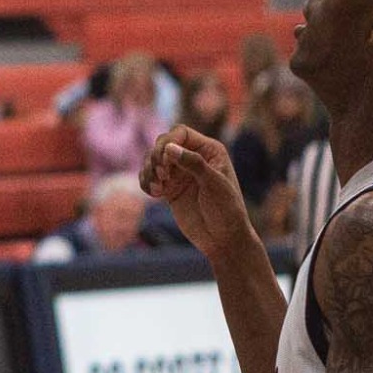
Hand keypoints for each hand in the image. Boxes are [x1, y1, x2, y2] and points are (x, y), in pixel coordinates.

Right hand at [140, 125, 252, 259]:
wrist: (223, 239)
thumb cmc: (227, 210)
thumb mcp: (214, 184)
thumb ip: (193, 163)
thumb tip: (168, 147)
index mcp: (209, 150)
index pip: (180, 133)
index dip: (169, 141)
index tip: (165, 160)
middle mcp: (192, 158)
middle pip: (163, 143)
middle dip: (156, 157)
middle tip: (161, 176)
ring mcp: (179, 173)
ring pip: (152, 160)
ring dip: (148, 171)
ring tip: (157, 188)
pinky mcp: (168, 188)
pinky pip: (148, 177)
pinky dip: (146, 182)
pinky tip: (154, 194)